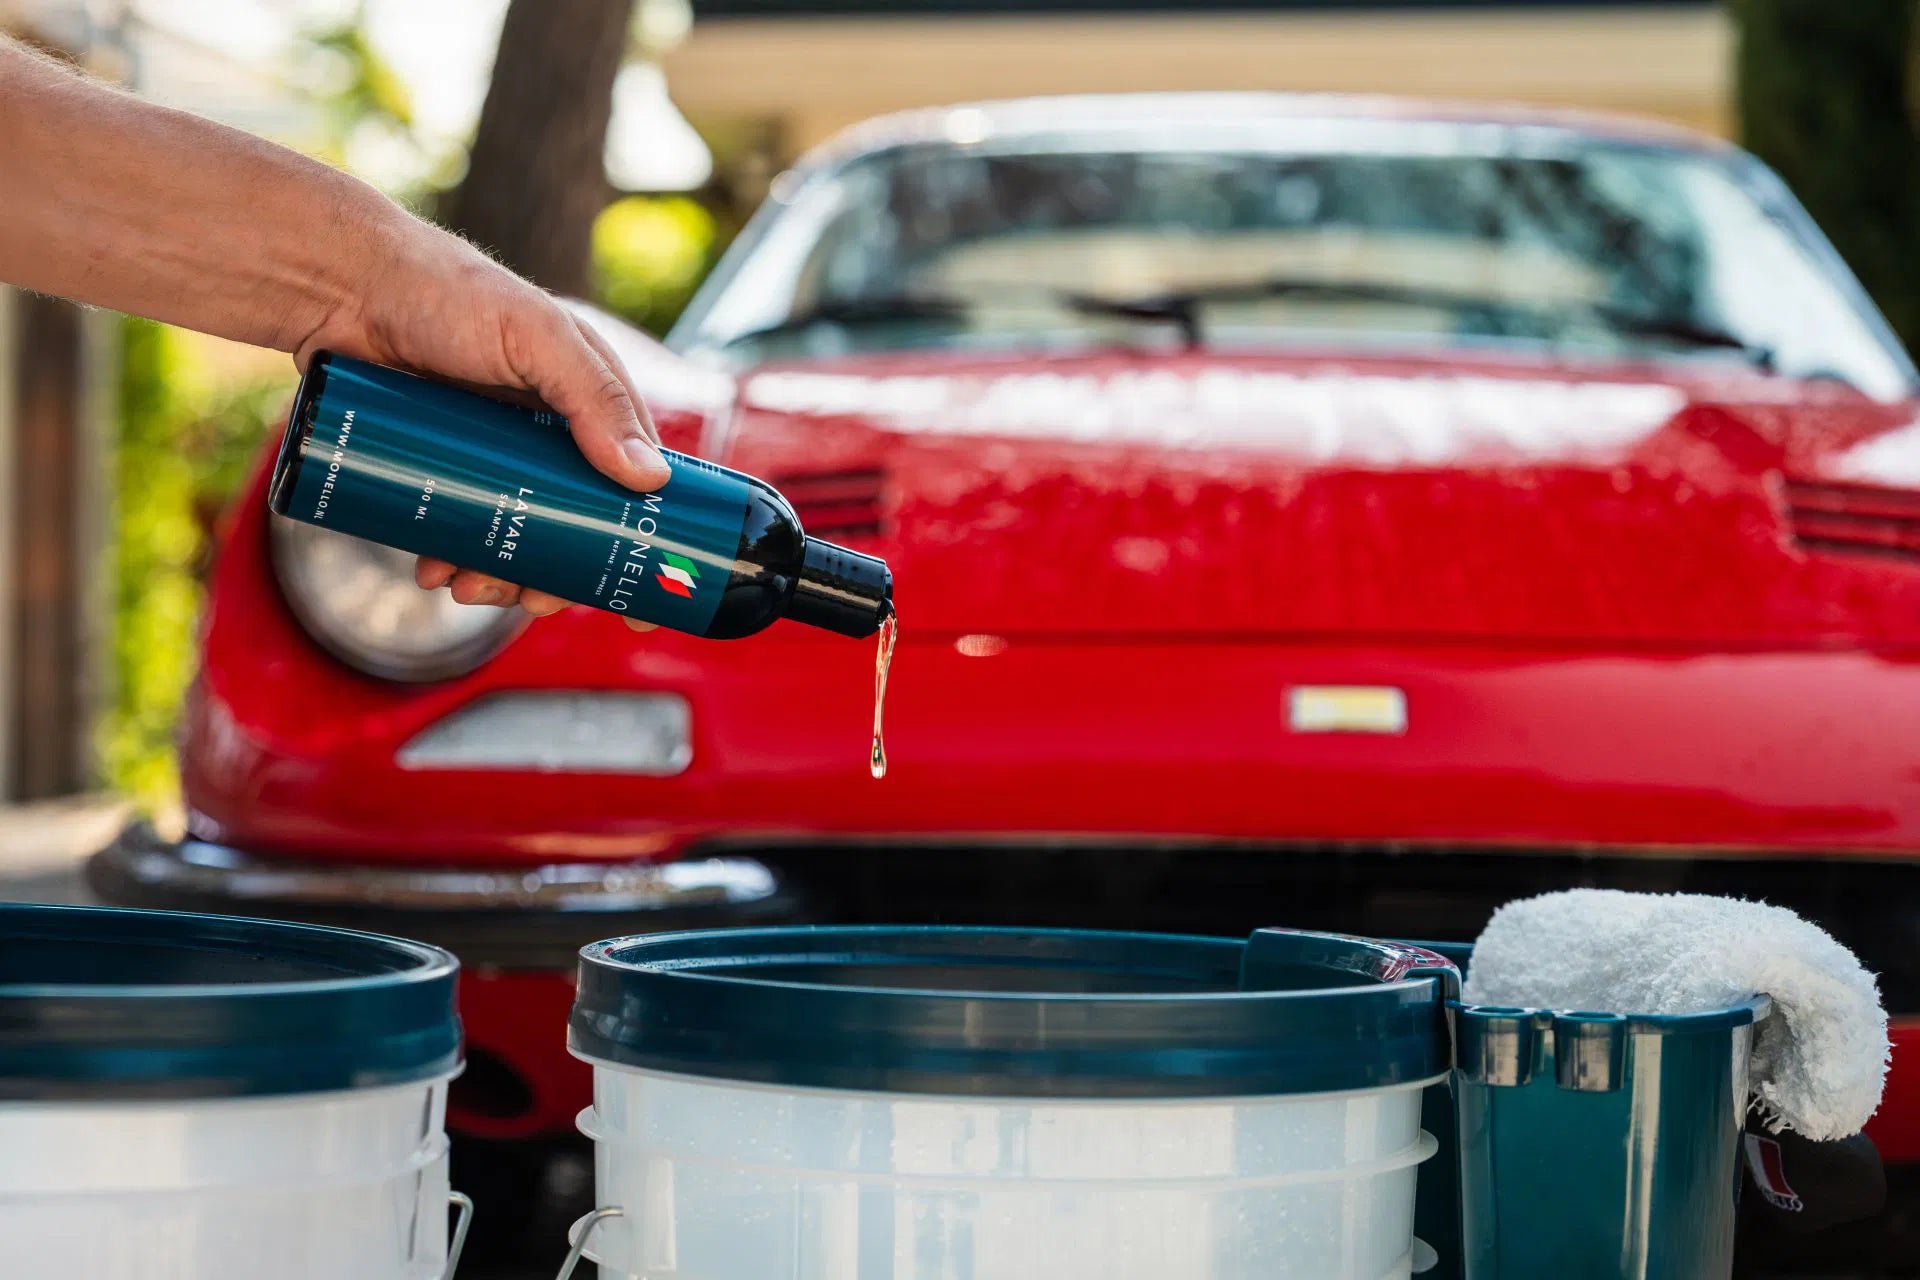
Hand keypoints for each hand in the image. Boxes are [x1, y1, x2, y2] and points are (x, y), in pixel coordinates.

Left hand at [294, 210, 664, 630]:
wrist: (340, 285)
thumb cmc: (448, 291)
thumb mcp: (536, 336)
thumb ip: (594, 398)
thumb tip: (649, 479)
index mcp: (588, 398)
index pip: (633, 480)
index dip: (639, 539)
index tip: (638, 597)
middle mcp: (547, 428)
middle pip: (571, 522)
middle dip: (554, 571)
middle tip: (530, 600)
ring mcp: (491, 449)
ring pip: (512, 533)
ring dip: (497, 573)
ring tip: (464, 586)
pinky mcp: (439, 461)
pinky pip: (456, 523)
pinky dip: (449, 555)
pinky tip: (431, 568)